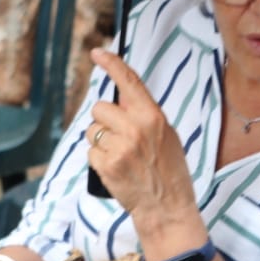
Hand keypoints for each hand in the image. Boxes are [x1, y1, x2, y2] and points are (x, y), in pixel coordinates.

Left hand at [86, 48, 197, 240]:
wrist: (167, 208)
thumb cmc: (169, 172)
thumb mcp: (167, 135)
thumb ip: (145, 115)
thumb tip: (122, 99)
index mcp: (153, 116)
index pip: (129, 82)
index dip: (111, 64)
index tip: (98, 53)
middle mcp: (135, 128)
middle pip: (100, 108)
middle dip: (104, 121)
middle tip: (119, 138)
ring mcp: (119, 147)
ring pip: (92, 130)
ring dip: (100, 141)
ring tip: (119, 156)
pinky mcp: (107, 165)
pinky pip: (90, 151)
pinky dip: (98, 159)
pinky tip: (114, 169)